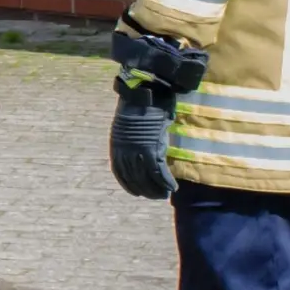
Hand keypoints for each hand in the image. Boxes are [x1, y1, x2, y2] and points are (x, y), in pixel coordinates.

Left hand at [109, 71, 178, 199]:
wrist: (146, 93)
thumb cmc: (139, 105)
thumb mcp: (127, 125)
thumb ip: (131, 139)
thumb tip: (140, 150)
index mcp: (117, 145)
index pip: (120, 172)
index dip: (128, 185)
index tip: (136, 193)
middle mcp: (125, 150)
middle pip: (133, 178)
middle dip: (144, 190)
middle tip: (154, 196)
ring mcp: (138, 150)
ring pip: (146, 178)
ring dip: (155, 189)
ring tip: (163, 195)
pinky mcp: (152, 148)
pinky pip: (159, 172)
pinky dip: (165, 182)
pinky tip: (172, 188)